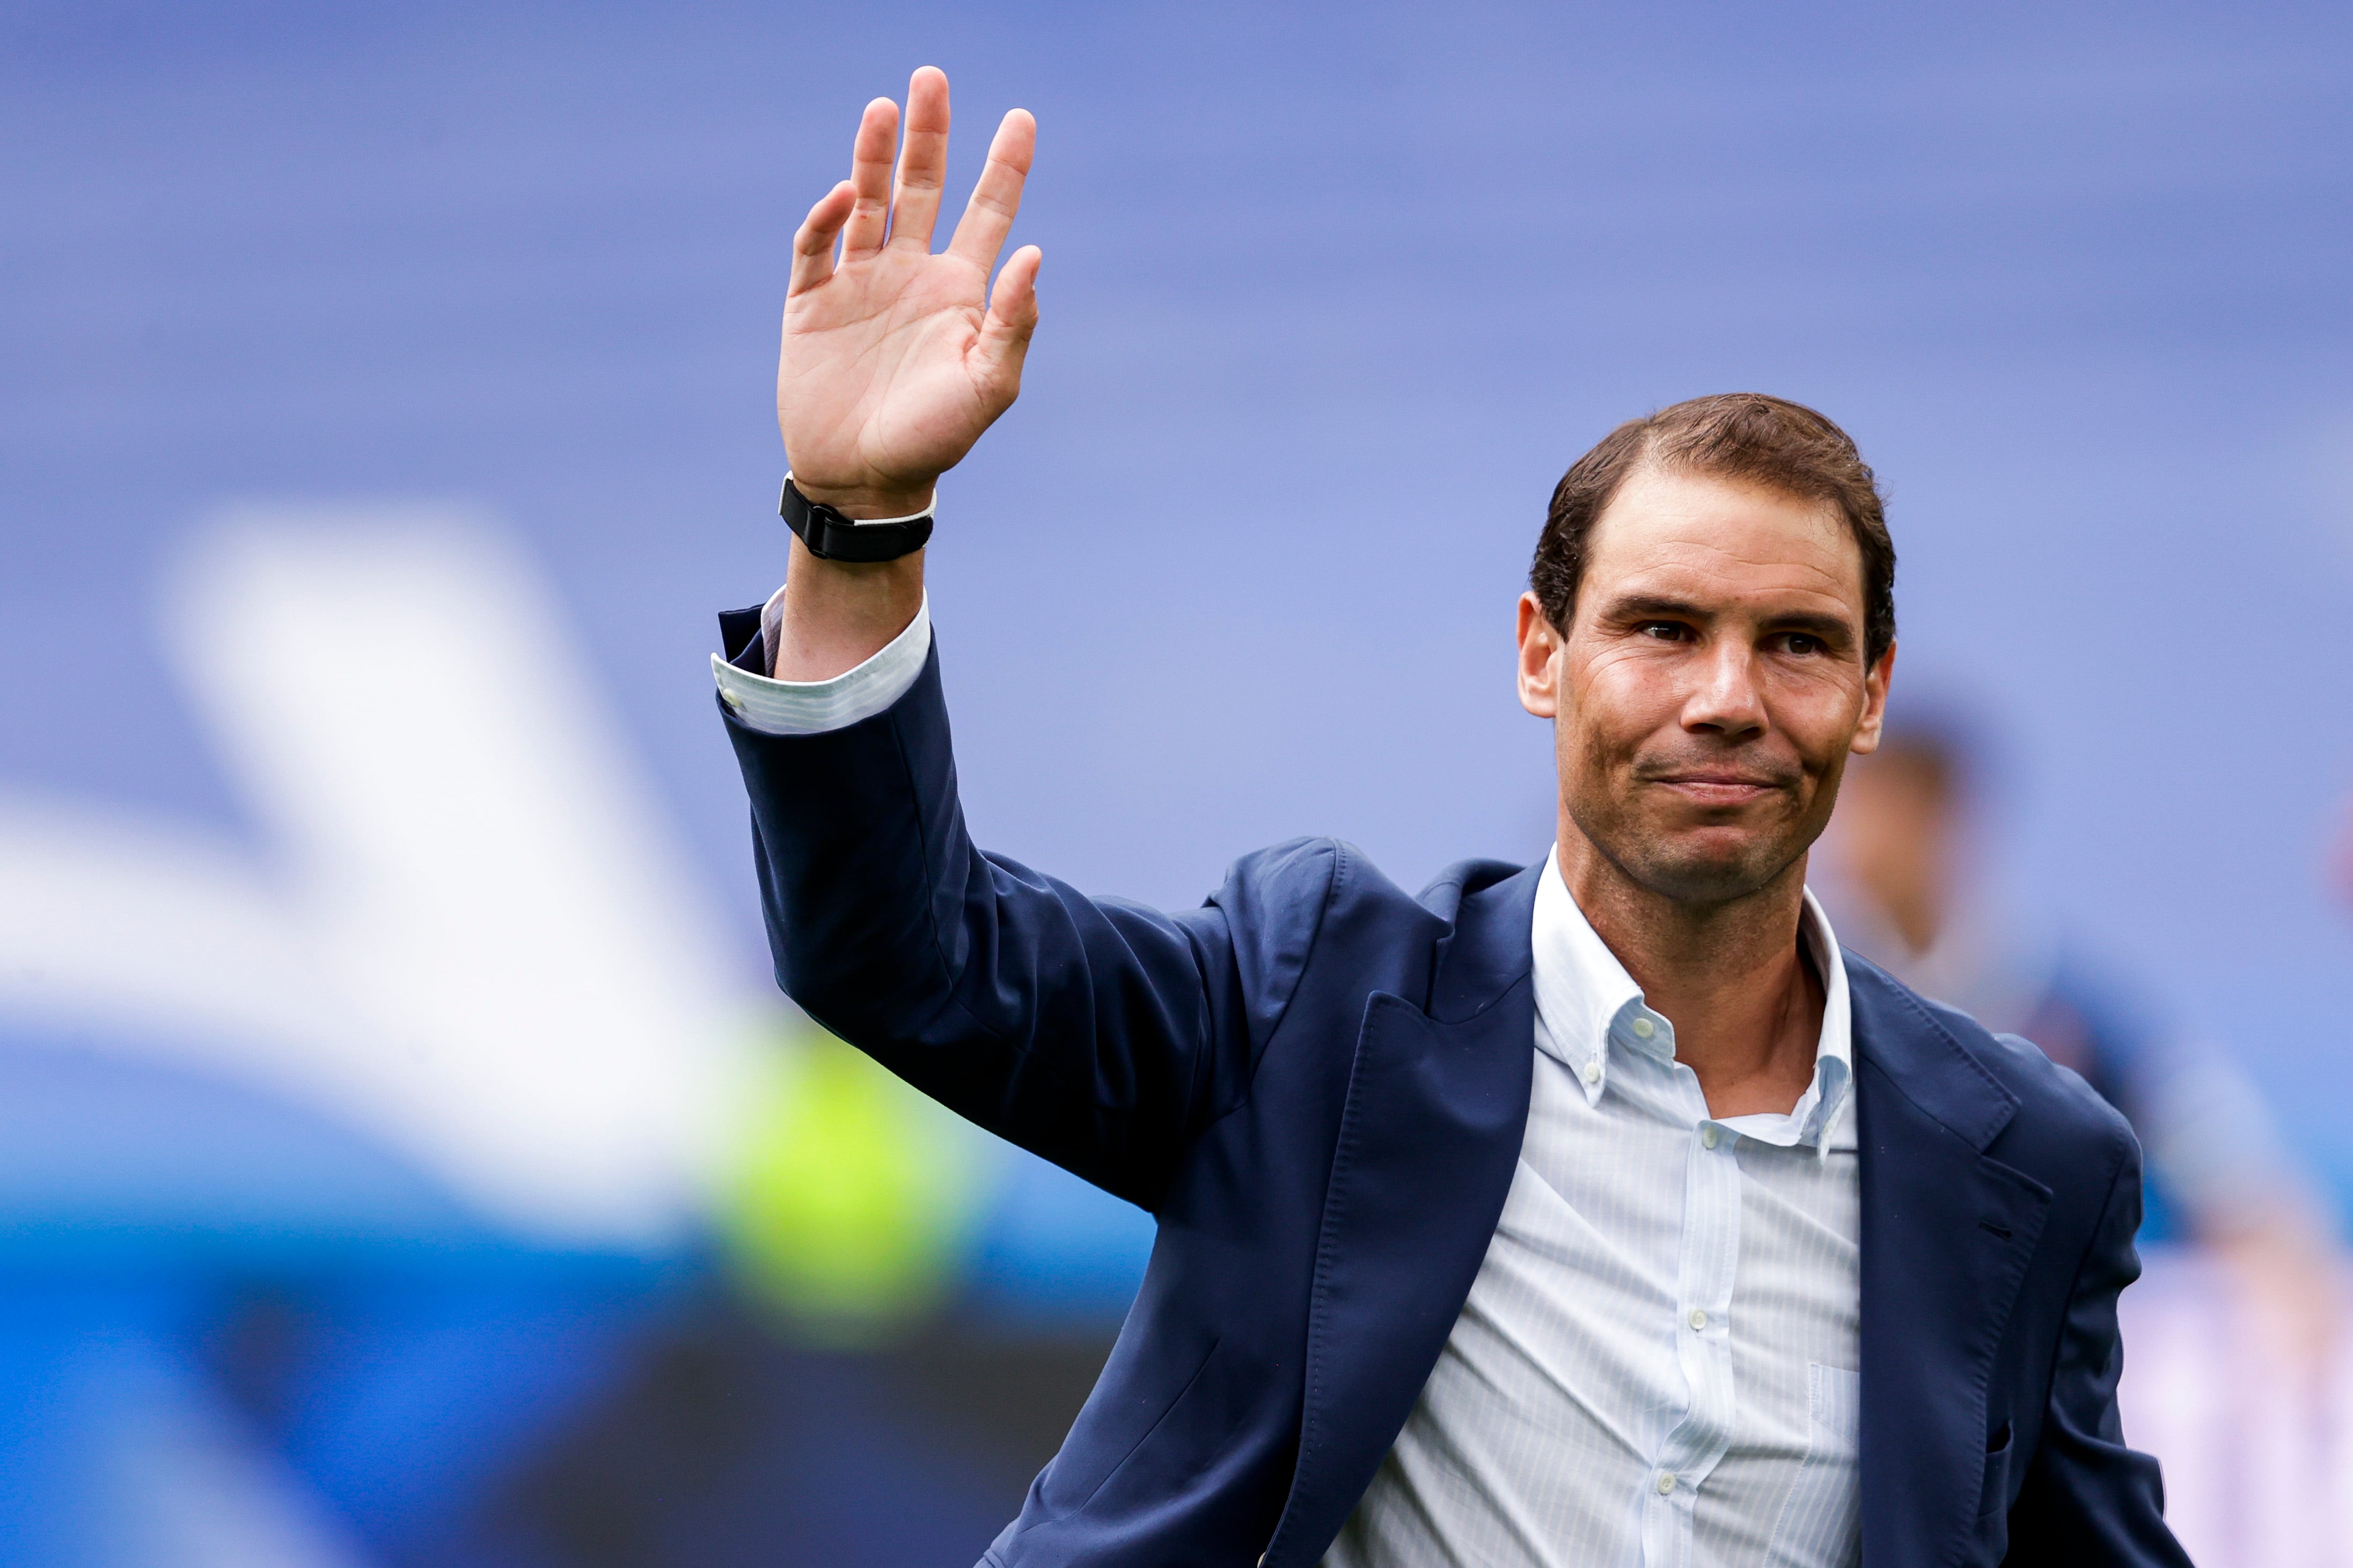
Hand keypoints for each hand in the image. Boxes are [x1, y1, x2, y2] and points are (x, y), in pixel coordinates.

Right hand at [779, 67, 1039, 517]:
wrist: (864, 481)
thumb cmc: (934, 440)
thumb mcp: (988, 387)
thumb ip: (1013, 324)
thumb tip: (1032, 254)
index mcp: (960, 291)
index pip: (988, 213)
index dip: (1005, 166)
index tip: (1022, 117)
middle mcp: (911, 275)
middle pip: (923, 188)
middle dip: (930, 135)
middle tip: (931, 77)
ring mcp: (859, 285)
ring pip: (867, 203)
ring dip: (873, 155)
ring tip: (885, 107)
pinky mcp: (811, 304)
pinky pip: (816, 247)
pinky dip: (826, 219)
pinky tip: (842, 196)